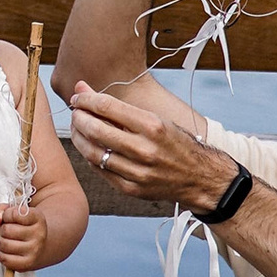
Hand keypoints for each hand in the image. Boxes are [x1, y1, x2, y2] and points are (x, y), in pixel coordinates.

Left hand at [0, 196, 40, 271]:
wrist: (40, 246)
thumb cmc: (24, 227)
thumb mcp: (16, 212)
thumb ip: (2, 210)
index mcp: (38, 218)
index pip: (15, 213)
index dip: (7, 214)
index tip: (10, 217)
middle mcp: (39, 234)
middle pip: (6, 230)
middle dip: (3, 229)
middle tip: (9, 231)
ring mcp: (34, 250)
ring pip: (3, 244)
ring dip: (1, 241)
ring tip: (8, 240)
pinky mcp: (27, 264)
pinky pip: (4, 258)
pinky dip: (1, 254)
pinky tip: (8, 251)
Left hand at [69, 79, 235, 215]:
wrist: (200, 178)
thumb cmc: (176, 143)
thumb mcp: (156, 119)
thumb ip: (118, 107)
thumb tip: (83, 88)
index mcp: (152, 125)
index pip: (107, 106)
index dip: (86, 99)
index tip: (78, 97)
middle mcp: (145, 149)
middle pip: (96, 129)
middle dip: (78, 118)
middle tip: (75, 112)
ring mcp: (138, 172)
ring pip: (94, 153)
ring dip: (79, 138)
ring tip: (78, 129)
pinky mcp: (133, 189)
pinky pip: (101, 171)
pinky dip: (90, 157)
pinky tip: (90, 148)